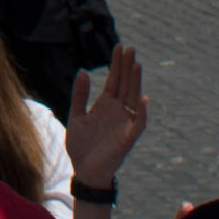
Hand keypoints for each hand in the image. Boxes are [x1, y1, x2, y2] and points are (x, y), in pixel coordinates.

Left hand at [69, 43, 147, 185]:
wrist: (83, 171)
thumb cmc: (81, 145)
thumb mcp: (76, 116)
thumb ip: (80, 95)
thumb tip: (83, 71)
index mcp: (105, 104)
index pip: (114, 80)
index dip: (117, 64)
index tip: (119, 46)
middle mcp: (117, 111)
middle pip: (125, 85)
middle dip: (128, 67)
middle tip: (131, 48)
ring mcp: (124, 123)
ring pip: (133, 98)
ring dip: (135, 82)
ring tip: (136, 65)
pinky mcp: (128, 138)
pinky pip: (138, 123)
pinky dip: (141, 111)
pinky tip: (142, 98)